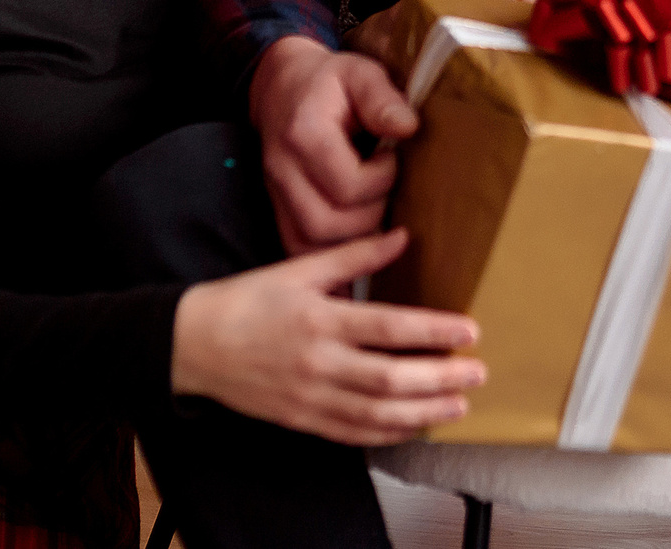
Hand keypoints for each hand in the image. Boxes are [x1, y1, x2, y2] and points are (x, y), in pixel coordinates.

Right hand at [171, 228, 485, 445]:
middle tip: (477, 372)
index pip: (388, 327)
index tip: (468, 331)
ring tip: (459, 405)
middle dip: (439, 377)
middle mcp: (318, 363)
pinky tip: (415, 427)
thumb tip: (403, 236)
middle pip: (389, 377)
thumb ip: (355, 256)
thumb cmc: (247, 301)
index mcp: (319, 319)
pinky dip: (388, 434)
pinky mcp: (302, 421)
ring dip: (423, 412)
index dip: (432, 331)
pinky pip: (353, 434)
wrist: (193, 344)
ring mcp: (310, 397)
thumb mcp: (299, 268)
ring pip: (376, 413)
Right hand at [249, 36, 420, 254]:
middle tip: (386, 190)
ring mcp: (276, 194)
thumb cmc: (328, 81)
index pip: (347, 184)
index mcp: (304, 135)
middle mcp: (283, 170)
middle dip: (370, 216)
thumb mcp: (359, 74)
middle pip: (326, 224)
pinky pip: (296, 248)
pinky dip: (328, 254)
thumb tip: (408, 127)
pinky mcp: (277, 208)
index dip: (381, 179)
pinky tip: (356, 245)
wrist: (282, 86)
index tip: (392, 157)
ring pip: (310, 244)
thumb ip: (382, 98)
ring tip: (376, 211)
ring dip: (352, 239)